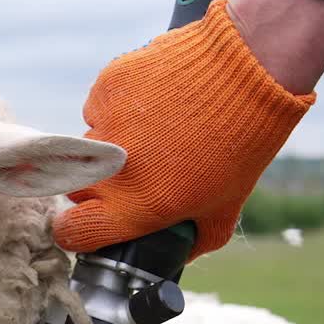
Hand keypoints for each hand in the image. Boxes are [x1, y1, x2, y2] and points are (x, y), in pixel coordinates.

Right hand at [52, 0, 323, 257]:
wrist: (251, 69)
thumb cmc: (242, 145)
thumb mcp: (225, 208)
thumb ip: (193, 240)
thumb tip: (172, 255)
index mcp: (137, 207)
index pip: (73, 233)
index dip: (74, 232)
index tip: (84, 224)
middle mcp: (114, 170)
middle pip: (75, 188)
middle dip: (96, 187)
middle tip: (133, 174)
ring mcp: (106, 124)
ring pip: (88, 144)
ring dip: (112, 144)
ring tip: (156, 129)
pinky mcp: (107, 87)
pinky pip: (99, 106)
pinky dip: (119, 106)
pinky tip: (156, 99)